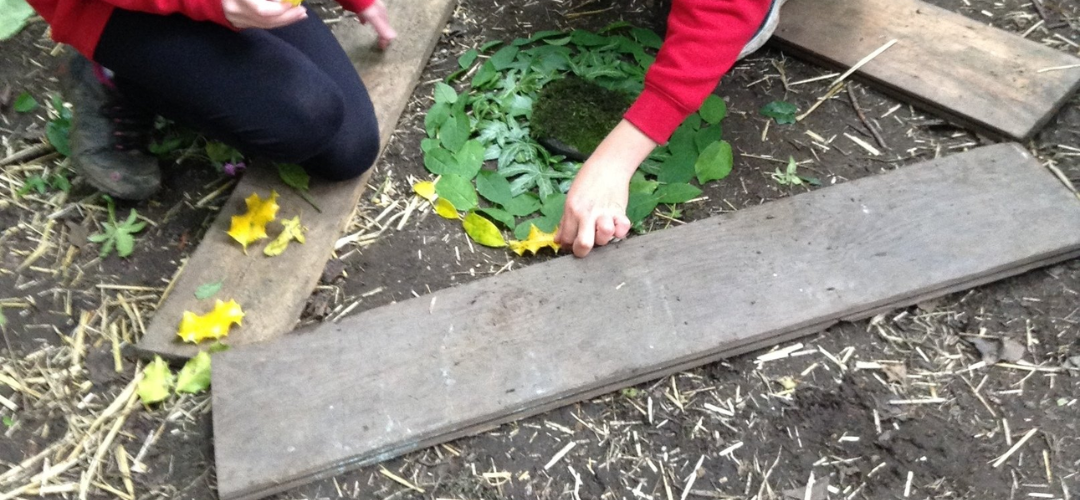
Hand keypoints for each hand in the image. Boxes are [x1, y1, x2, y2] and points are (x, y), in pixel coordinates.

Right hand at [222, 0, 306, 28]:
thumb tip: (282, 0)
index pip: (261, 10)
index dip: (278, 8)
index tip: (291, 2)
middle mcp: (234, 9)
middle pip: (265, 20)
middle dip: (287, 16)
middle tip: (302, 11)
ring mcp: (235, 18)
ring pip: (264, 25)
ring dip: (285, 20)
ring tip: (300, 14)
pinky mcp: (238, 23)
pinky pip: (261, 25)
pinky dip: (276, 21)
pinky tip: (288, 17)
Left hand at [359, 0, 396, 49]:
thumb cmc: (364, 4)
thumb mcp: (373, 17)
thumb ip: (382, 28)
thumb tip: (392, 38)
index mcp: (383, 13)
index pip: (386, 29)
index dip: (385, 39)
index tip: (382, 47)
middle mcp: (378, 10)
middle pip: (382, 24)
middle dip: (382, 33)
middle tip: (380, 41)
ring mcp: (370, 8)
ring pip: (375, 19)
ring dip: (375, 26)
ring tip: (373, 33)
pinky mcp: (363, 6)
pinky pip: (366, 15)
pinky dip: (366, 20)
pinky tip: (362, 21)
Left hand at [556, 120, 657, 257]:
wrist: (608, 165)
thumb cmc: (587, 181)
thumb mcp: (571, 199)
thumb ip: (565, 222)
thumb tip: (558, 241)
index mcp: (572, 210)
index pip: (566, 239)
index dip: (568, 245)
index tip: (572, 243)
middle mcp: (587, 213)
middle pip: (583, 244)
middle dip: (582, 252)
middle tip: (584, 246)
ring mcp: (604, 213)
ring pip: (604, 237)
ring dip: (603, 239)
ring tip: (600, 232)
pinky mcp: (620, 211)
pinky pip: (623, 229)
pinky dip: (621, 231)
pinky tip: (616, 227)